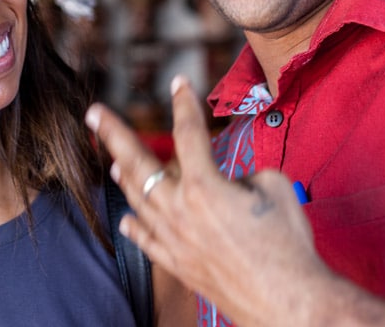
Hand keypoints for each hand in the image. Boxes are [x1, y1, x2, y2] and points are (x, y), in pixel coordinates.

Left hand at [85, 76, 331, 326]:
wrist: (290, 302)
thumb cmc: (287, 245)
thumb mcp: (275, 187)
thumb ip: (246, 175)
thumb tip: (234, 185)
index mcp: (203, 185)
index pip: (187, 132)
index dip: (183, 103)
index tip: (177, 83)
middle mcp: (179, 211)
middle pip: (138, 164)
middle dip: (113, 133)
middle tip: (94, 114)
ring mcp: (175, 241)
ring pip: (138, 202)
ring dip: (124, 177)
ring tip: (112, 162)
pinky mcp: (180, 266)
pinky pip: (147, 242)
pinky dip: (135, 227)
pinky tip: (127, 219)